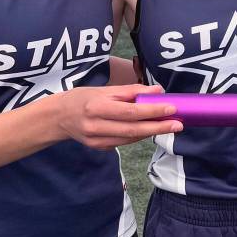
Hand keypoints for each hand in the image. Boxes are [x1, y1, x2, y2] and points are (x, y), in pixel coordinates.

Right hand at [58, 84, 181, 149]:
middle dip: (158, 127)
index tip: (171, 108)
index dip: (152, 111)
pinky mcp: (99, 148)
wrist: (57, 118)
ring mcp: (97, 140)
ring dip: (152, 132)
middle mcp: (96, 125)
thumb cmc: (83, 98)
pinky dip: (139, 136)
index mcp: (97, 106)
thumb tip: (157, 91)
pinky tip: (150, 130)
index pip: (130, 111)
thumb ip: (131, 90)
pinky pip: (124, 142)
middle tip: (178, 124)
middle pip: (133, 129)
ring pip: (130, 138)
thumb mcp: (104, 89)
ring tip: (170, 126)